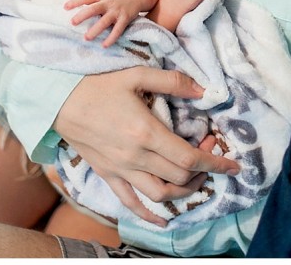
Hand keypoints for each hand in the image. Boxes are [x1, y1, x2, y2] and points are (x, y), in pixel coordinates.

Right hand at [54, 67, 240, 225]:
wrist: (58, 100)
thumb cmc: (98, 84)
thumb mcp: (136, 74)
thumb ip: (172, 81)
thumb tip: (204, 90)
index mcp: (145, 132)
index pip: (188, 158)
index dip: (215, 163)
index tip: (233, 165)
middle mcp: (135, 156)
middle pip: (179, 177)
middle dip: (203, 171)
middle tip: (209, 154)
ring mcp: (120, 169)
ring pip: (160, 195)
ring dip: (184, 191)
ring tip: (195, 178)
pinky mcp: (108, 174)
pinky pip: (130, 202)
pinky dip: (149, 214)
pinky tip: (163, 217)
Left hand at [65, 0, 149, 46]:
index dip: (75, 1)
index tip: (65, 7)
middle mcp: (108, 3)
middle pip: (93, 8)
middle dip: (83, 15)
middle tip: (73, 22)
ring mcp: (117, 11)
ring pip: (105, 21)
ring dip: (95, 30)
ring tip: (86, 38)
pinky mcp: (126, 18)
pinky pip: (118, 29)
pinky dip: (112, 38)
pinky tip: (105, 45)